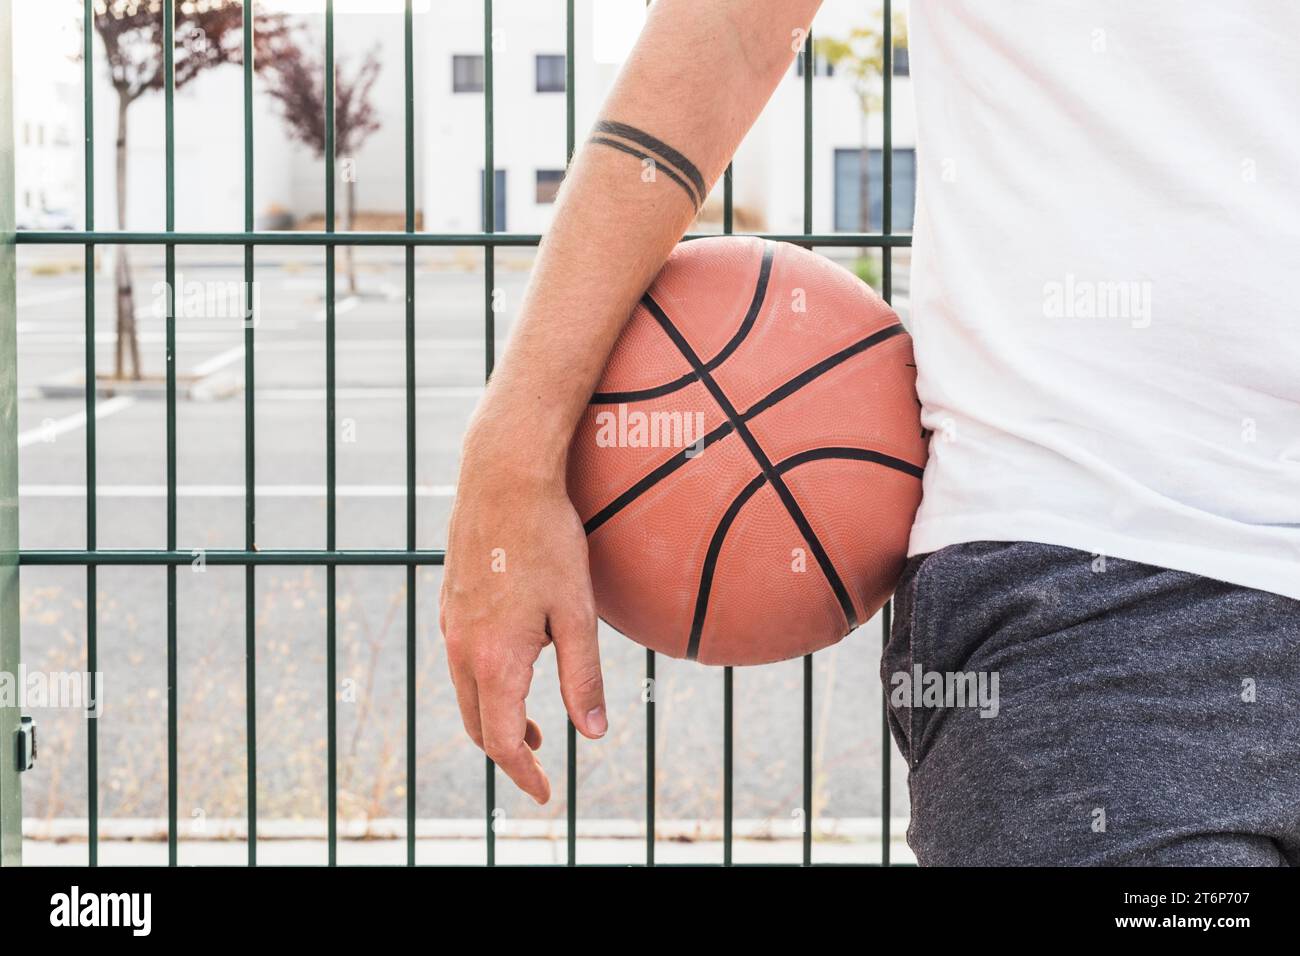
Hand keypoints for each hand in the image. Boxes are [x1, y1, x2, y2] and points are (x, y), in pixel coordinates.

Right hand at [440, 447, 605, 803]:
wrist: (502, 478)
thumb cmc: (546, 540)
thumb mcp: (577, 612)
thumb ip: (583, 676)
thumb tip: (594, 732)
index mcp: (494, 659)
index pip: (504, 741)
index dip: (526, 775)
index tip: (546, 794)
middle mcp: (462, 649)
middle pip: (479, 726)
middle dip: (509, 755)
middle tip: (542, 767)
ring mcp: (451, 626)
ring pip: (467, 695)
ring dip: (498, 721)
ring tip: (536, 730)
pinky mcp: (450, 605)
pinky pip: (462, 664)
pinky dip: (486, 688)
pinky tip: (516, 673)